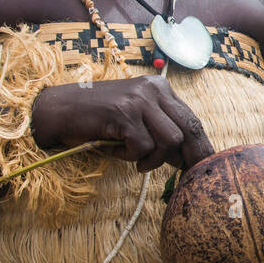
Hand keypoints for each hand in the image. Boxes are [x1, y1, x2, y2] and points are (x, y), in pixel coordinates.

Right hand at [31, 76, 214, 171]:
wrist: (58, 110)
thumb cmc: (97, 118)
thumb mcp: (135, 119)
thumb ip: (160, 130)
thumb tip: (186, 158)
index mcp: (159, 88)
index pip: (190, 119)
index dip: (200, 145)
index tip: (204, 165)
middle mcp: (152, 90)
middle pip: (188, 128)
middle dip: (190, 156)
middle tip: (186, 174)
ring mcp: (138, 100)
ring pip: (170, 140)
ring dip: (153, 158)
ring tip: (135, 159)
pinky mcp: (123, 114)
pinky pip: (143, 147)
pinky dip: (130, 157)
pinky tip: (116, 150)